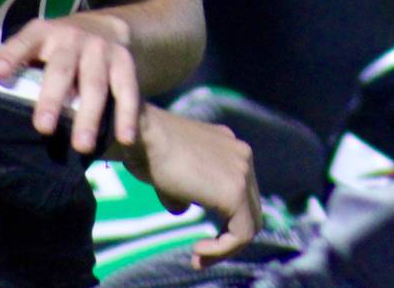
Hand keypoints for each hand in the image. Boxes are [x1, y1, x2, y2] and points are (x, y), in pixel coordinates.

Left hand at [0, 12, 140, 153]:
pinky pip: (127, 90)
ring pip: (94, 84)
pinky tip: (125, 138)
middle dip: (52, 98)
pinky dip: (126, 115)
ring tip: (82, 146)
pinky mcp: (124, 63)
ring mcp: (101, 50)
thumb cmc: (59, 48)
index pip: (25, 42)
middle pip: (61, 69)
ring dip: (88, 115)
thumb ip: (20, 64)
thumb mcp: (39, 45)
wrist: (105, 26)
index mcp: (44, 33)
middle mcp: (72, 37)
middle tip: (44, 127)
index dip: (12, 55)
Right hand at [114, 104, 261, 268]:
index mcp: (229, 146)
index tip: (198, 238)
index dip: (223, 219)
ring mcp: (243, 171)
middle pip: (249, 208)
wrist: (144, 136)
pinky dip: (221, 249)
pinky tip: (197, 250)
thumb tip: (184, 207)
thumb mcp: (172, 171)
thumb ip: (185, 189)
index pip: (240, 192)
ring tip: (198, 256)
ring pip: (249, 224)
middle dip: (226, 235)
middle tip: (200, 253)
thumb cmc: (148, 150)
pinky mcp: (235, 192)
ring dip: (224, 247)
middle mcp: (241, 155)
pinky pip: (241, 234)